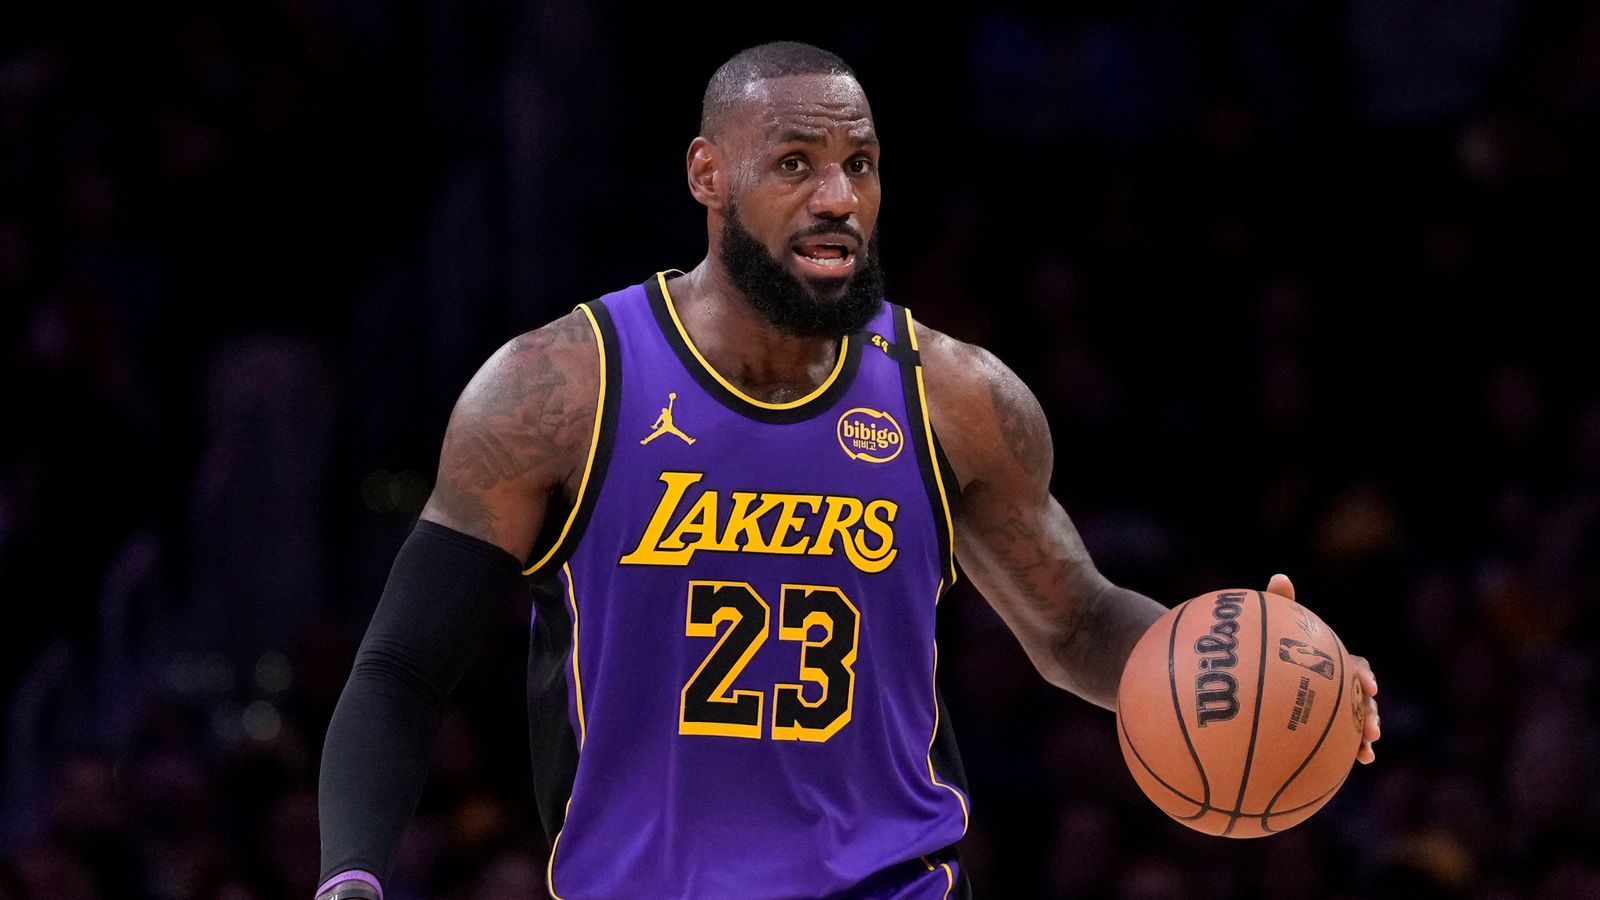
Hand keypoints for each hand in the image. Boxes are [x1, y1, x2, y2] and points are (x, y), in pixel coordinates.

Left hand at [1267, 573, 1380, 764]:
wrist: (1251, 686)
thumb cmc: (1264, 650)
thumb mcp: (1270, 629)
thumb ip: (1279, 606)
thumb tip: (1280, 577)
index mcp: (1330, 663)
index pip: (1355, 667)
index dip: (1364, 675)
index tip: (1367, 686)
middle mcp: (1336, 687)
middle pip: (1363, 700)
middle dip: (1372, 712)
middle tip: (1372, 726)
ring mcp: (1331, 711)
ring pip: (1356, 724)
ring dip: (1365, 735)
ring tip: (1367, 749)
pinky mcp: (1322, 732)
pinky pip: (1341, 744)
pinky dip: (1352, 752)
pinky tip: (1357, 763)